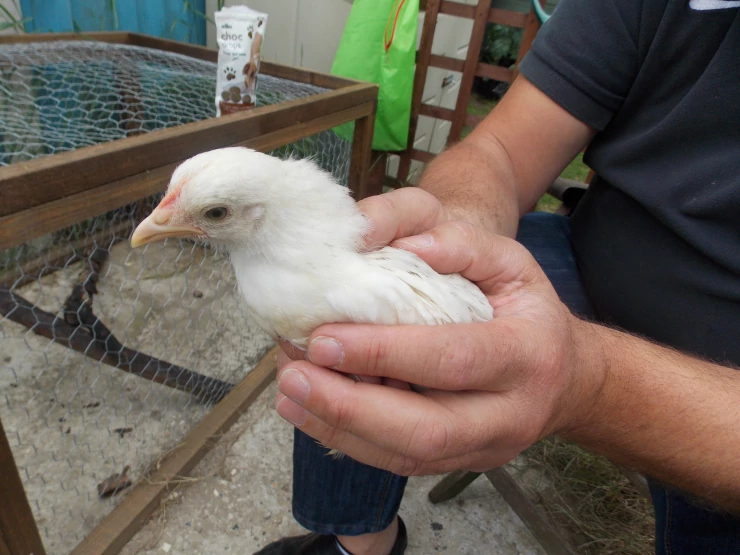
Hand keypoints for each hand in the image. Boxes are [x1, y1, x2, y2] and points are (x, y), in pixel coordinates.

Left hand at [274, 195, 604, 474]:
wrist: (561, 373)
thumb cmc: (526, 310)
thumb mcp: (510, 261)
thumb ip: (461, 244)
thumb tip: (400, 245)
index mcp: (527, 354)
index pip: (452, 359)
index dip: (384, 353)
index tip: (324, 339)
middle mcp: (511, 414)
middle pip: (426, 428)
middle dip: (351, 407)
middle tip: (294, 374)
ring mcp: (485, 448)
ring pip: (406, 455)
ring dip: (339, 428)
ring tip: (289, 392)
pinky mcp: (458, 462)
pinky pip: (398, 462)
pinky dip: (347, 440)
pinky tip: (309, 412)